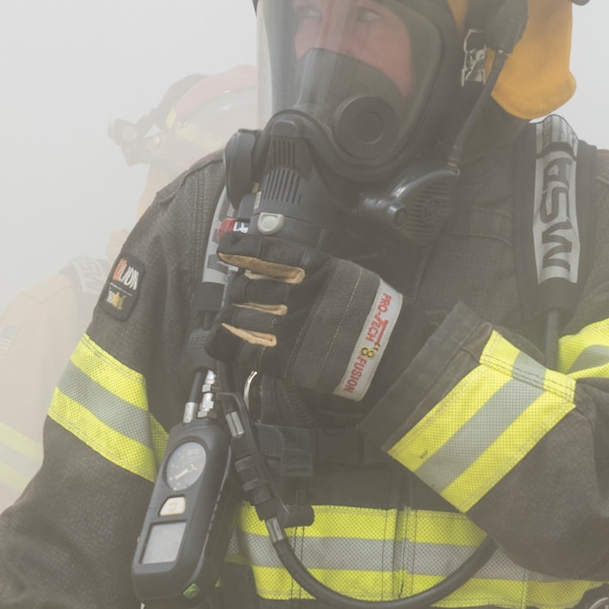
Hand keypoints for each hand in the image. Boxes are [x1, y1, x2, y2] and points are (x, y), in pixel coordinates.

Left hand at [207, 231, 410, 402]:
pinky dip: (224, 340)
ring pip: (237, 315)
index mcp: (315, 270)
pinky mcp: (282, 358)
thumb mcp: (348, 274)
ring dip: (231, 315)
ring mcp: (287, 327)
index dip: (240, 250)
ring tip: (233, 316)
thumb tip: (286, 265)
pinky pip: (239, 348)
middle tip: (240, 294)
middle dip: (237, 290)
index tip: (226, 251)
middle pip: (246, 287)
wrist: (389, 351)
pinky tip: (219, 335)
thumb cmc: (375, 313)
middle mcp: (297, 296)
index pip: (265, 251)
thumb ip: (317, 269)